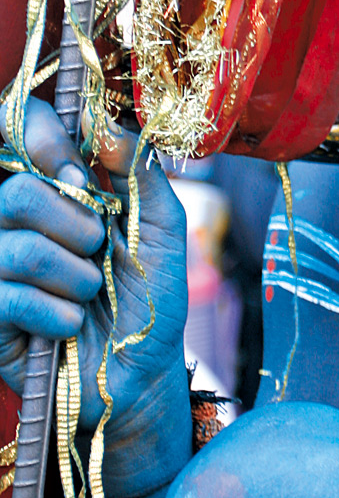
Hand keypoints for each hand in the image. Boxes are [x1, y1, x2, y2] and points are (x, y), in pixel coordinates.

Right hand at [0, 96, 188, 441]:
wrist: (143, 373)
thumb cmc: (151, 299)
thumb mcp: (164, 229)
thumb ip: (141, 173)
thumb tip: (104, 125)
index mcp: (54, 191)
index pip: (16, 132)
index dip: (37, 135)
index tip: (74, 164)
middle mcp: (16, 223)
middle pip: (15, 191)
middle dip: (73, 223)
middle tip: (99, 248)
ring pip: (15, 245)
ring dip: (74, 274)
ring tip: (92, 292)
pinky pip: (10, 296)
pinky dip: (57, 312)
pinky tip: (71, 324)